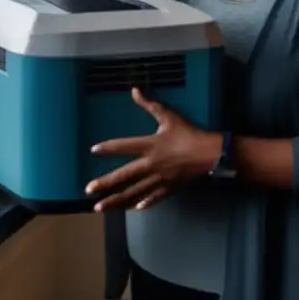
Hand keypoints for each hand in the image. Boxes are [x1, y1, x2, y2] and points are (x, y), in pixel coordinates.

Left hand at [86, 88, 221, 211]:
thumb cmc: (188, 133)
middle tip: (88, 189)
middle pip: (124, 175)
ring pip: (134, 191)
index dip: (108, 147)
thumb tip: (134, 90)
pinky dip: (143, 203)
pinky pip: (153, 198)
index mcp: (150, 146)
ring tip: (100, 207)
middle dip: (105, 183)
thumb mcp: (169, 116)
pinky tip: (133, 208)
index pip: (124, 146)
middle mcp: (151, 164)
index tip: (93, 150)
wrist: (209, 152)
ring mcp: (159, 179)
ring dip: (116, 200)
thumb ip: (150, 105)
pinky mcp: (169, 188)